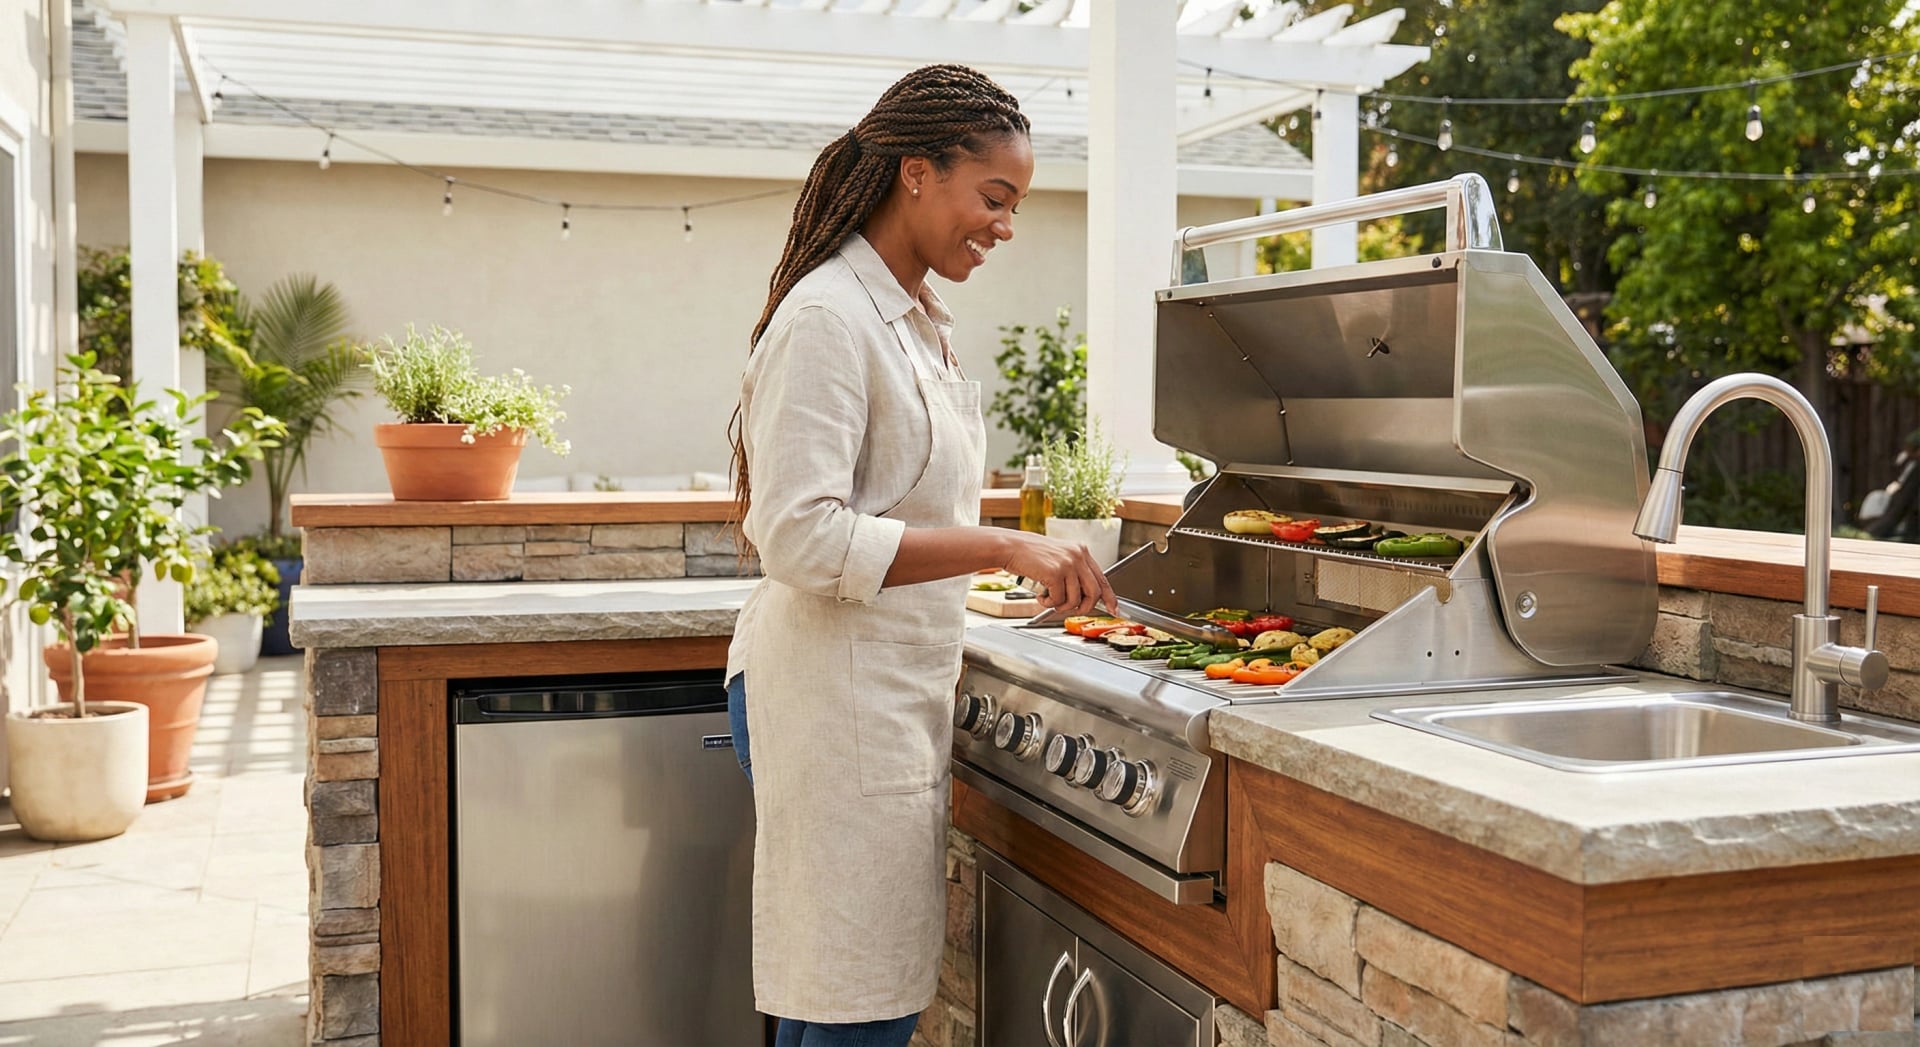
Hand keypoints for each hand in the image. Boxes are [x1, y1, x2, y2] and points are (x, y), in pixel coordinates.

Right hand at [1001, 531, 1116, 617]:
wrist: (1010, 547)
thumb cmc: (1029, 554)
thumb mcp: (1058, 558)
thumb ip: (1074, 572)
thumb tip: (1084, 596)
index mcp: (1080, 551)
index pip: (1102, 578)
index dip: (1109, 597)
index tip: (1114, 609)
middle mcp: (1077, 556)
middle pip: (1094, 592)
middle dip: (1083, 607)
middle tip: (1070, 609)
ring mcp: (1067, 564)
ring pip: (1075, 599)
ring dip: (1060, 605)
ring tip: (1048, 599)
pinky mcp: (1054, 573)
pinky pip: (1058, 600)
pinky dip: (1048, 603)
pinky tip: (1040, 595)